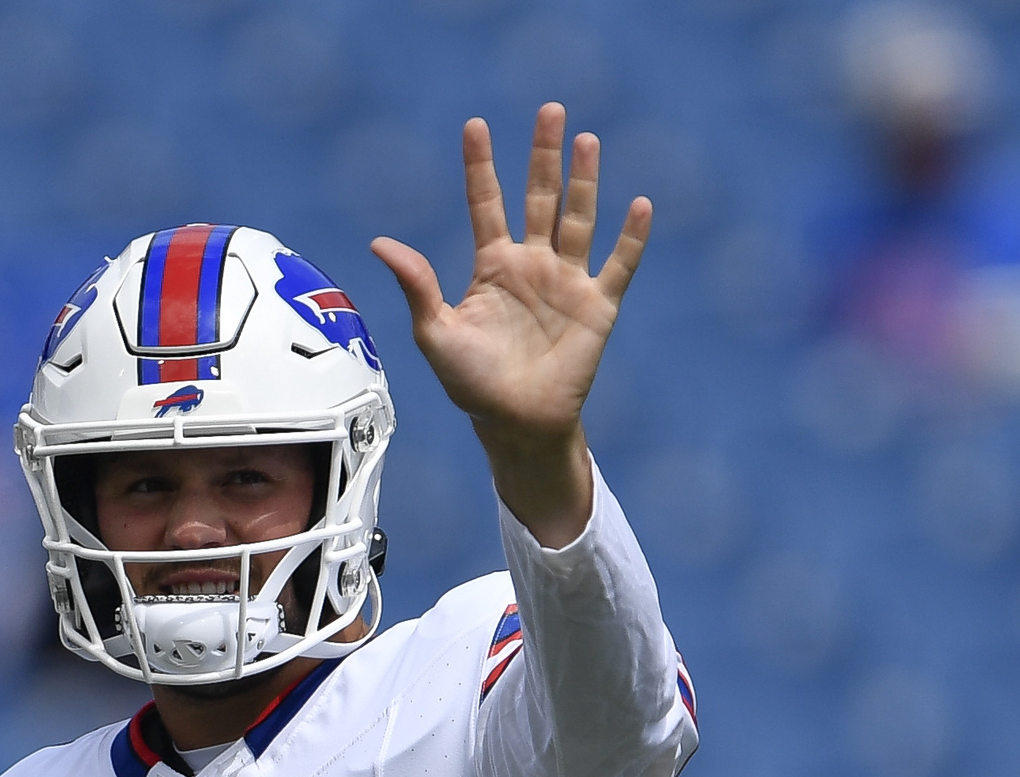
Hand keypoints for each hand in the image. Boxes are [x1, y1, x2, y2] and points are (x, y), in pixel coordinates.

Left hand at [369, 105, 650, 545]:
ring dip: (584, 181)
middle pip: (539, 197)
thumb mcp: (436, 333)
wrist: (515, 424)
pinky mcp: (597, 306)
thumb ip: (417, 286)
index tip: (475, 124)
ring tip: (586, 140)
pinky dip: (630, 237)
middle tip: (549, 109)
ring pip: (579, 218)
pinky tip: (638, 204)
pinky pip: (618, 265)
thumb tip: (380, 242)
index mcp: (492, 267)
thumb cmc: (472, 385)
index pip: (486, 204)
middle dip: (543, 155)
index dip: (480, 166)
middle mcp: (532, 265)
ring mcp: (567, 282)